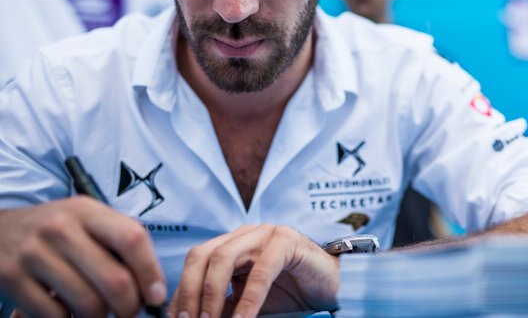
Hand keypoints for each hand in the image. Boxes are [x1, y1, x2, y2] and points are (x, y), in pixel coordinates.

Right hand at [0, 197, 166, 316]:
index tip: (156, 296)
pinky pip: (55, 315)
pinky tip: (70, 312)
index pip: (132, 239)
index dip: (150, 272)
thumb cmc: (57, 229)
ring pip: (88, 302)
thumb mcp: (87, 220)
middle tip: (128, 312)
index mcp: (87, 211)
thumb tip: (152, 285)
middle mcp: (61, 229)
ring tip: (100, 312)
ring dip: (100, 317)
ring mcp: (34, 254)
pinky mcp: (12, 278)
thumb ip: (118, 241)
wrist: (0, 230)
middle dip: (129, 306)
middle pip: (114, 279)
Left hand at [170, 224, 339, 317]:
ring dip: (211, 296)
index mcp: (232, 244)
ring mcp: (266, 233)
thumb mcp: (247, 305)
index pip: (196, 262)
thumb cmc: (290, 295)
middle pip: (203, 256)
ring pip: (224, 258)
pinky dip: (248, 300)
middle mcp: (246, 234)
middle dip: (188, 293)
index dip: (181, 292)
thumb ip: (223, 308)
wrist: (332, 287)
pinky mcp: (288, 242)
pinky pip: (260, 271)